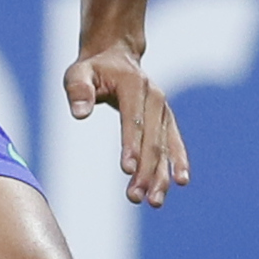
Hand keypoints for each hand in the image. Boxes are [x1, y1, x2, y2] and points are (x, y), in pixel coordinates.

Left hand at [66, 43, 190, 206]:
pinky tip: (179, 182)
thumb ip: (79, 90)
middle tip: (134, 197)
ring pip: (164, 146)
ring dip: (161, 174)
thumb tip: (80, 113)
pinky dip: (177, 162)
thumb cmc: (93, 69)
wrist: (115, 57)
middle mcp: (155, 97)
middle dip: (145, 170)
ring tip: (155, 201)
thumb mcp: (79, 73)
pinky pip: (174, 143)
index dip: (131, 144)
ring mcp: (163, 109)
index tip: (127, 169)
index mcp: (133, 85)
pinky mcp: (165, 119)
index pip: (132, 119)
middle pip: (151, 138)